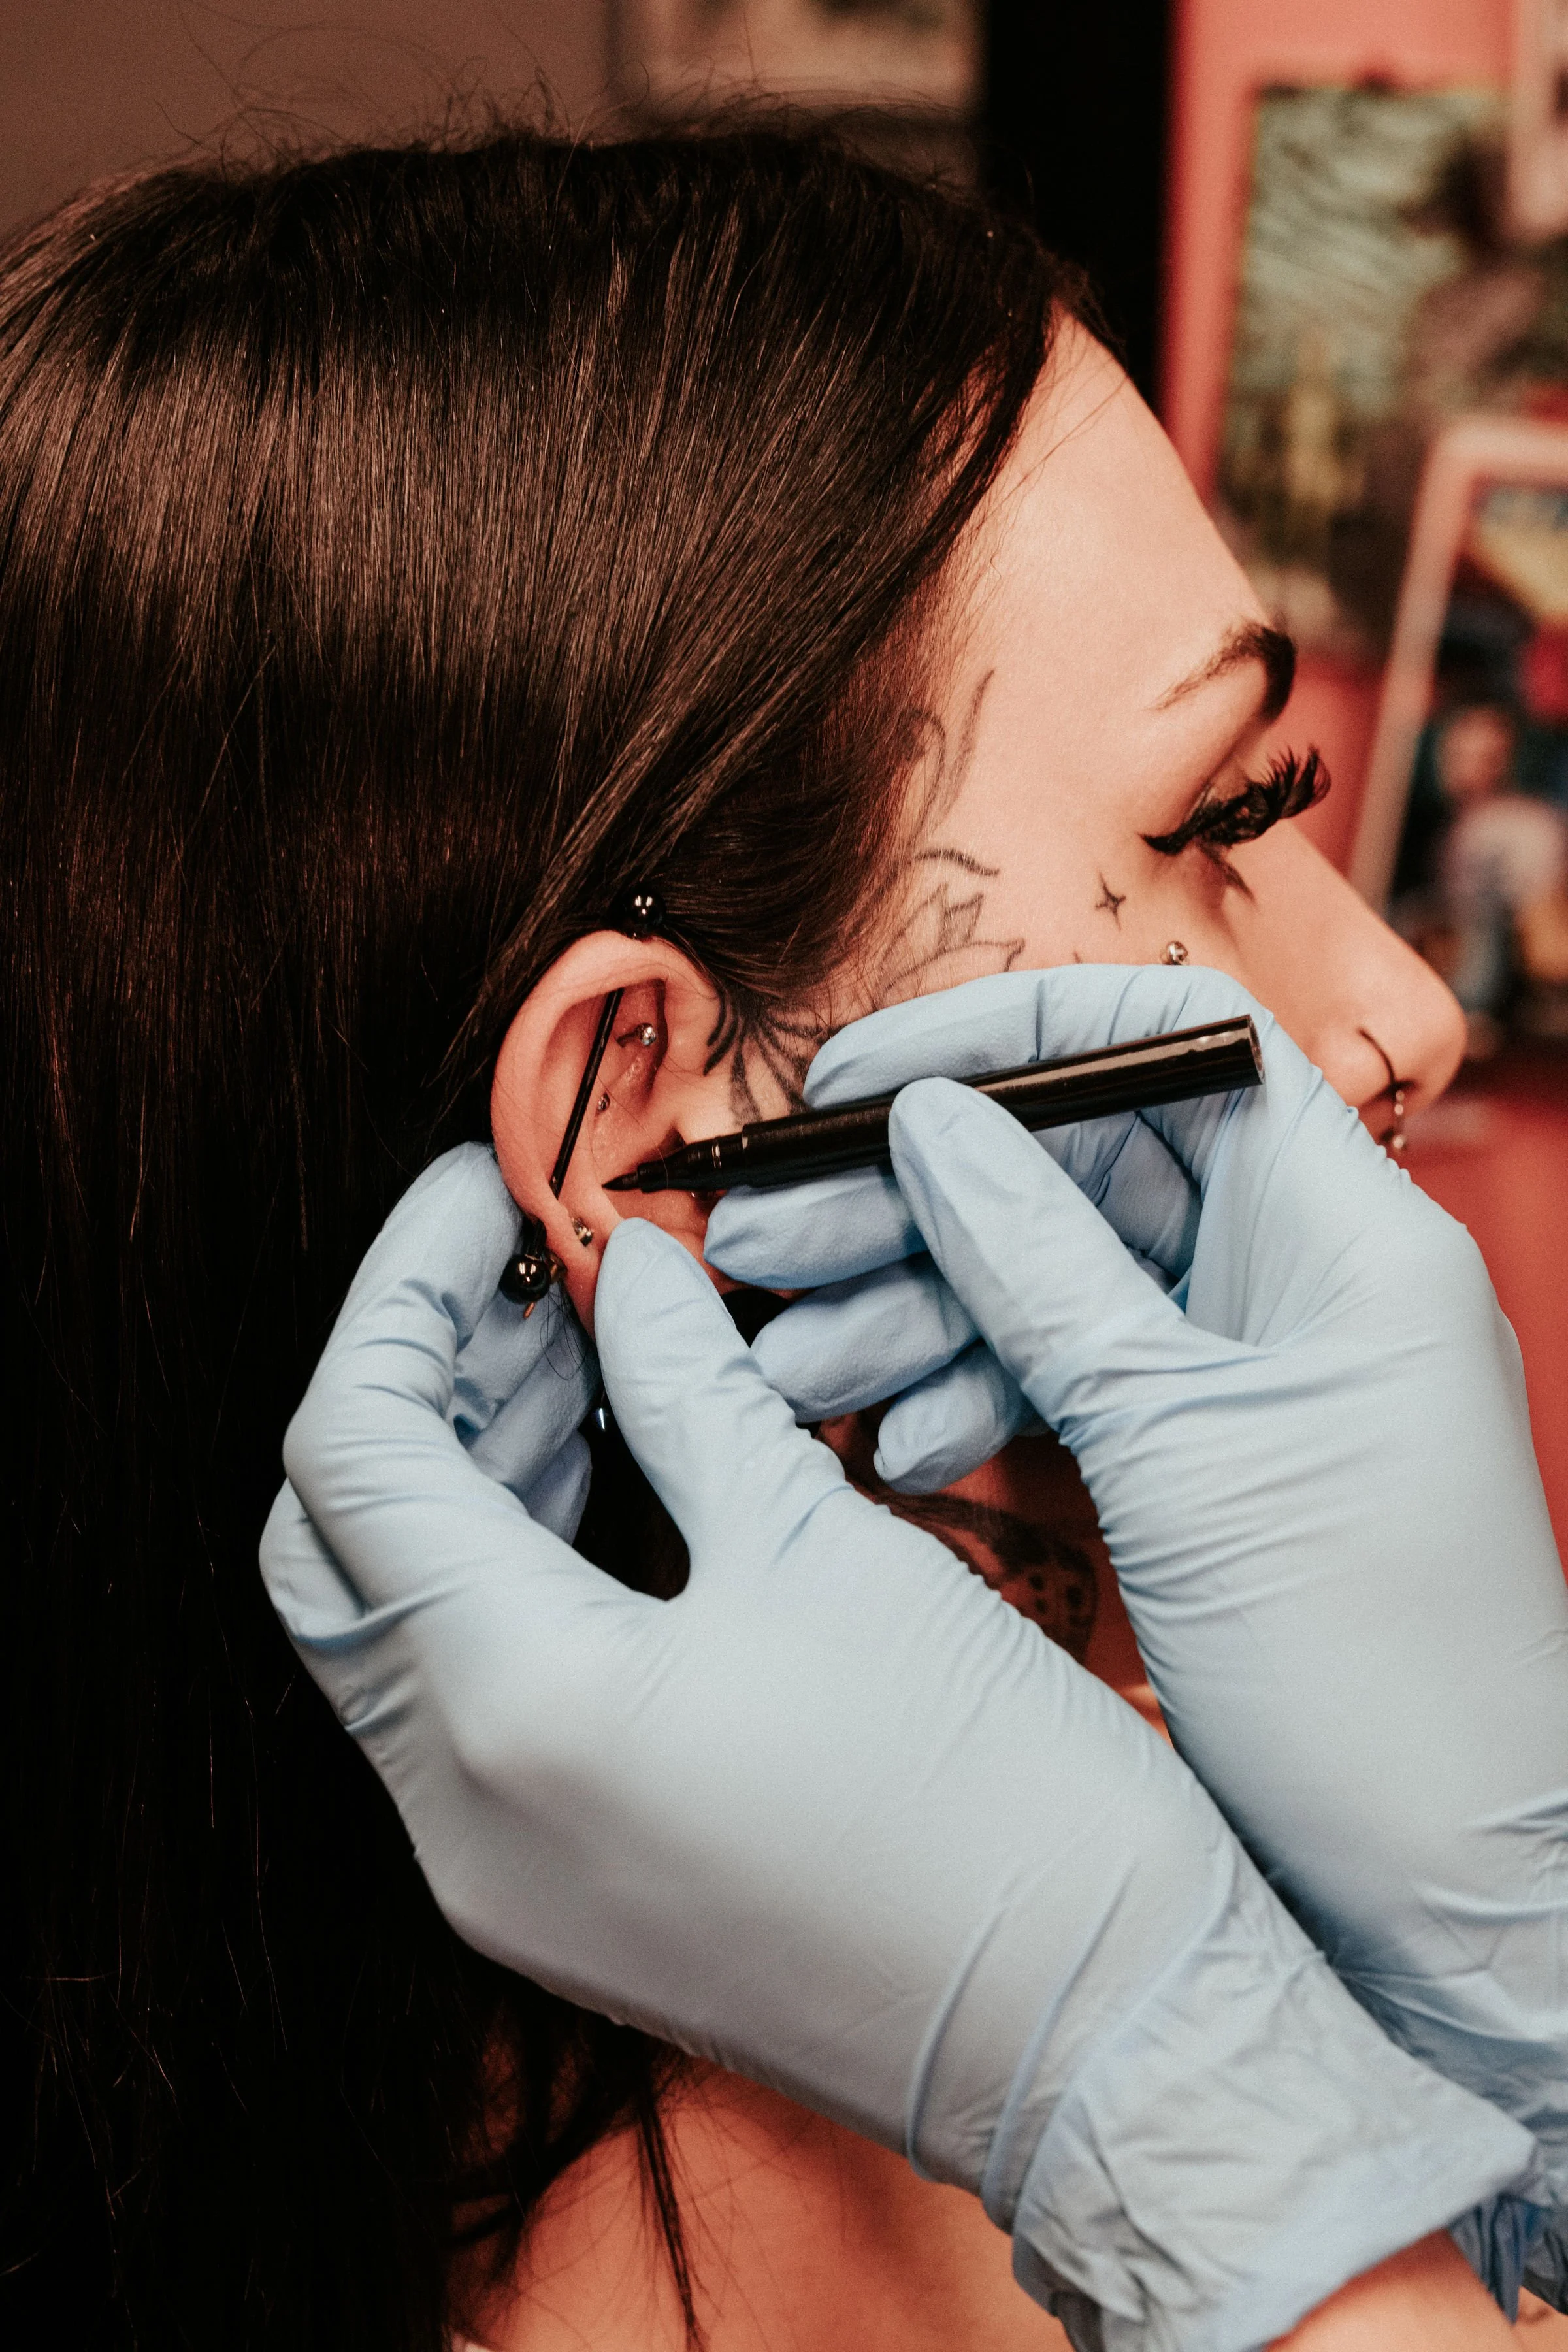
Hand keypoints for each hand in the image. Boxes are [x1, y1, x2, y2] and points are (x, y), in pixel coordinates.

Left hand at [260, 1145, 1529, 2351]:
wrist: (1105, 2045)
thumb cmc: (998, 1803)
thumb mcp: (830, 1550)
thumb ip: (696, 1391)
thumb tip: (638, 1272)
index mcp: (515, 1707)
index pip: (358, 1443)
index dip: (409, 1289)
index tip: (493, 1190)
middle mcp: (461, 1813)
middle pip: (337, 1543)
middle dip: (419, 1379)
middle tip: (535, 1272)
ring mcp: (501, 1874)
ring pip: (395, 1623)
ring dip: (459, 1473)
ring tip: (581, 1354)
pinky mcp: (562, 1897)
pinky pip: (467, 1702)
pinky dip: (504, 1572)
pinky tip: (610, 1482)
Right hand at [705, 964, 1567, 2306]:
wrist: (1445, 1889)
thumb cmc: (1372, 1672)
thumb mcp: (1177, 1446)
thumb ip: (1044, 1270)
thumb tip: (931, 1122)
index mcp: (1344, 1230)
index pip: (1172, 1045)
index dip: (1012, 1035)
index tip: (865, 1075)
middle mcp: (1296, 1279)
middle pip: (1081, 1170)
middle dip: (917, 1200)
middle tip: (767, 1239)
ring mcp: (1243, 1373)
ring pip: (1052, 1286)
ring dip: (916, 1312)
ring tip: (792, 1356)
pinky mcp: (1195, 1462)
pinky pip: (1066, 1388)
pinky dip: (974, 1401)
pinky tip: (891, 1442)